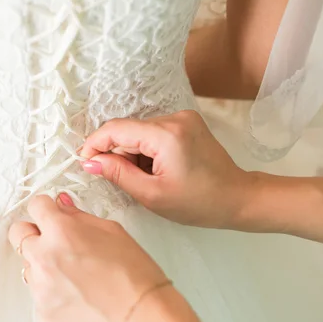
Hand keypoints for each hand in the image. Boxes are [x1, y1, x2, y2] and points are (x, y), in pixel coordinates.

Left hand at [8, 194, 168, 321]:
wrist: (141, 316)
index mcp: (61, 232)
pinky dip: (51, 290)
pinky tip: (75, 292)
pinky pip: (37, 293)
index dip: (45, 208)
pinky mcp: (42, 312)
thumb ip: (79, 216)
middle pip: (18, 233)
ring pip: (27, 264)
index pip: (35, 206)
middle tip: (53, 239)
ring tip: (72, 272)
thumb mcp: (111, 231)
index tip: (49, 213)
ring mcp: (40, 287)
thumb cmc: (134, 274)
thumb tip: (62, 206)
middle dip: (33, 232)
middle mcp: (44, 258)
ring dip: (42, 263)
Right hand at [80, 110, 252, 228]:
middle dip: (116, 153)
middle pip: (127, 130)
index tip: (84, 163)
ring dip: (131, 153)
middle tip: (117, 180)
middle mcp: (174, 118)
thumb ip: (118, 174)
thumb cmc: (198, 203)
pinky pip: (152, 132)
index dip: (95, 144)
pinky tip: (154, 169)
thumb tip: (90, 162)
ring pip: (138, 131)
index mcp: (166, 135)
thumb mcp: (152, 194)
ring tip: (143, 178)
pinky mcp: (186, 123)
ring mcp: (182, 118)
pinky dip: (145, 150)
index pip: (116, 129)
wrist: (238, 197)